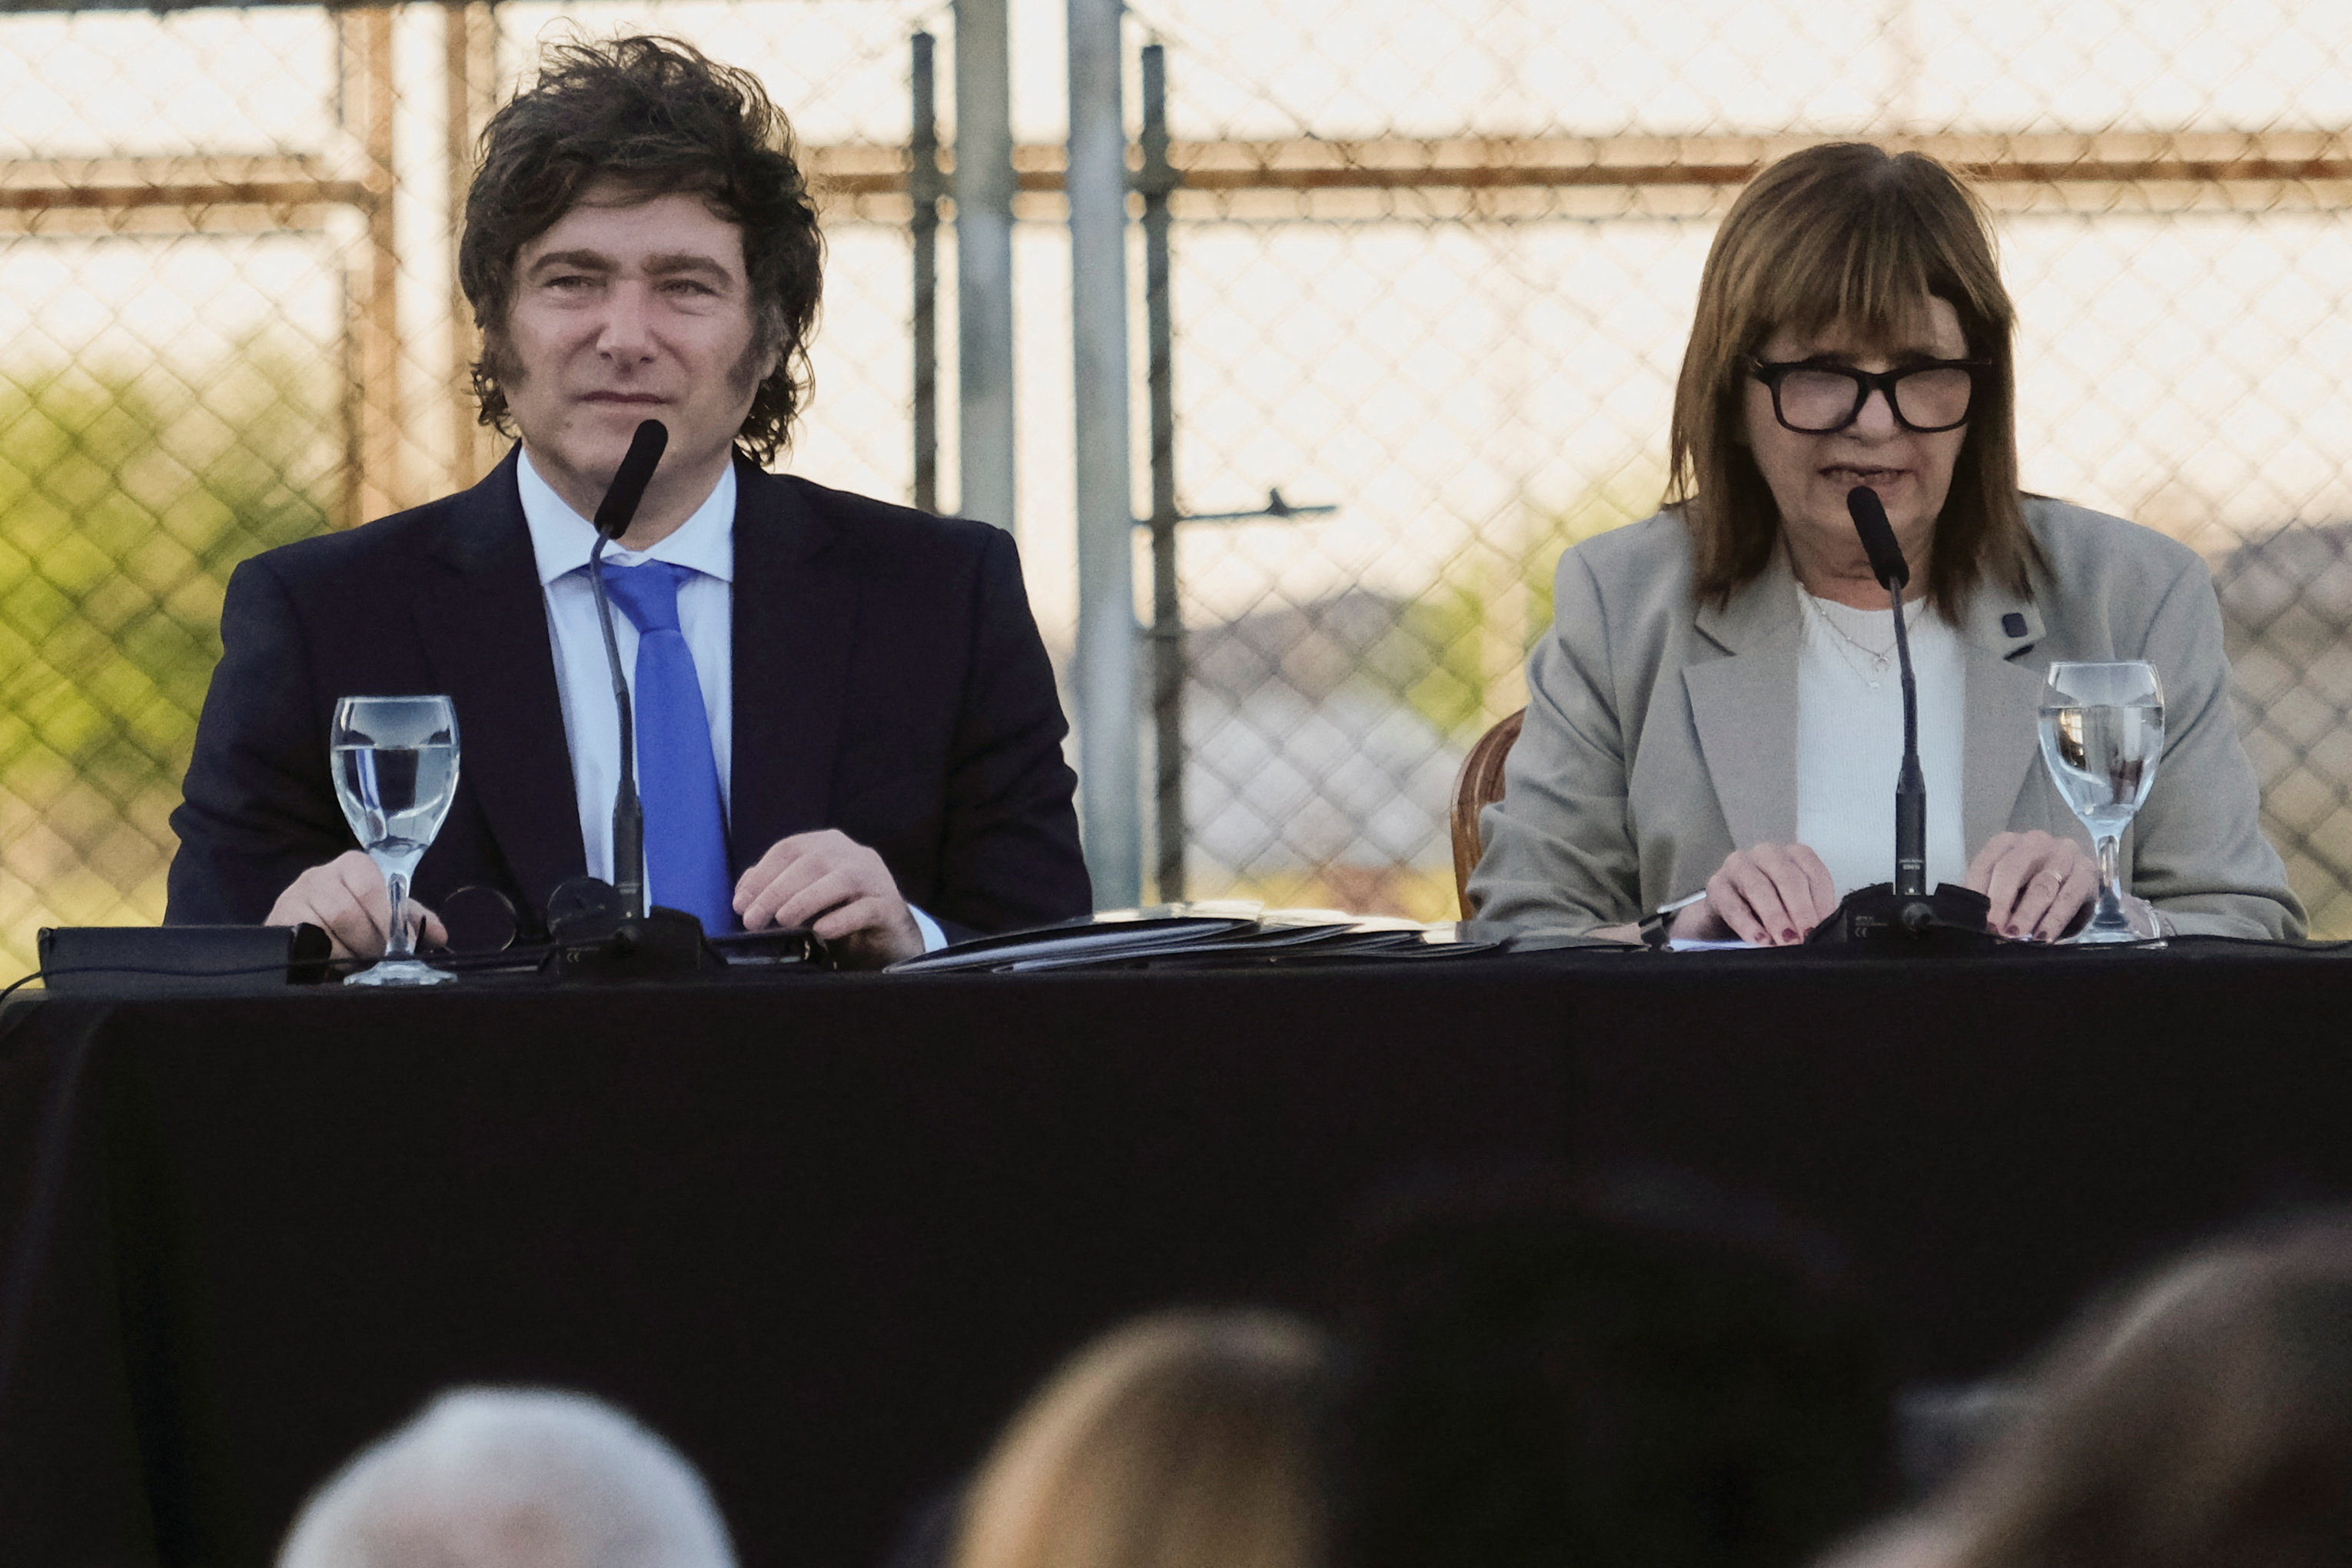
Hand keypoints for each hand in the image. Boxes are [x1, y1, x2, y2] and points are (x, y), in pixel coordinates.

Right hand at [265, 850, 445, 961]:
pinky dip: (321, 961)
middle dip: (367, 942)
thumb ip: (413, 920)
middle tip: (375, 956)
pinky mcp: (274, 924)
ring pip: (321, 932)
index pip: (370, 887)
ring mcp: (291, 899)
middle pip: (345, 913)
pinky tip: (330, 965)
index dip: (385, 920)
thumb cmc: (356, 920)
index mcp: (352, 866)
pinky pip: (300, 947)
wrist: (304, 932)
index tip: (395, 942)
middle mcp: (318, 876)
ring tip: (353, 960)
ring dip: (344, 955)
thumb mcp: (386, 913)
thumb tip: (438, 934)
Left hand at [734, 829, 922, 968]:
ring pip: (840, 880)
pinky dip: (841, 919)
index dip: (761, 875)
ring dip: (805, 900)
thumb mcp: (805, 897)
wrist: (889, 939)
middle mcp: (854, 855)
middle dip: (776, 891)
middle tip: (753, 920)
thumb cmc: (840, 914)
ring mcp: (875, 879)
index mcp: (830, 845)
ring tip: (782, 921)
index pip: (789, 849)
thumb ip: (777, 887)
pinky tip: (821, 931)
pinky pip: (865, 909)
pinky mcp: (889, 907)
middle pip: (811, 862)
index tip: (740, 904)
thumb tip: (743, 892)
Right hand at [1672, 842, 1837, 945]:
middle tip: (1806, 937)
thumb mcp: (1794, 910)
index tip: (1824, 929)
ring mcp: (1738, 866)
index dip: (1821, 902)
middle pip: (1788, 877)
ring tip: (1785, 941)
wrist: (1727, 917)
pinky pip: (1731, 904)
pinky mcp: (1716, 885)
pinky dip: (1746, 924)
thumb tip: (1826, 937)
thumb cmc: (1768, 911)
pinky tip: (1758, 939)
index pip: (1814, 873)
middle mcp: (1767, 854)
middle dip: (1800, 910)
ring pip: (1759, 887)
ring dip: (1775, 917)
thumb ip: (1811, 917)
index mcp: (1793, 856)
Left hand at [1966, 830, 2096, 940]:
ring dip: (2027, 914)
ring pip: (2042, 885)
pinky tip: (2044, 938)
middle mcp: (2034, 843)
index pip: (1985, 864)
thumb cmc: (2031, 886)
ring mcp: (2064, 854)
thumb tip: (1970, 921)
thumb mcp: (2008, 888)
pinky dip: (2054, 920)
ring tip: (2017, 937)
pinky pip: (2070, 897)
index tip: (1974, 919)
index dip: (1977, 893)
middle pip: (2012, 869)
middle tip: (1995, 930)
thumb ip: (1990, 898)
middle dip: (2001, 902)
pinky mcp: (2087, 871)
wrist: (2076, 880)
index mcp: (2006, 843)